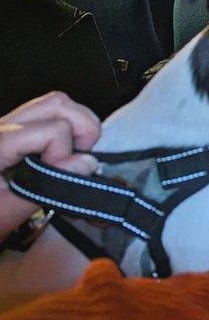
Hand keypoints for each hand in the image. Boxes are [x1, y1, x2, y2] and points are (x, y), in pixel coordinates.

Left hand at [0, 92, 100, 238]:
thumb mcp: (4, 215)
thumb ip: (46, 188)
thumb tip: (88, 163)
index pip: (52, 130)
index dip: (65, 155)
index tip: (56, 181)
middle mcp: (0, 127)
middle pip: (56, 103)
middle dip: (81, 129)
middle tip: (78, 161)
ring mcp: (4, 126)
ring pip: (54, 103)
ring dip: (75, 127)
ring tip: (71, 157)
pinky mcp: (10, 132)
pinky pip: (46, 115)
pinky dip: (64, 130)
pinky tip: (58, 156)